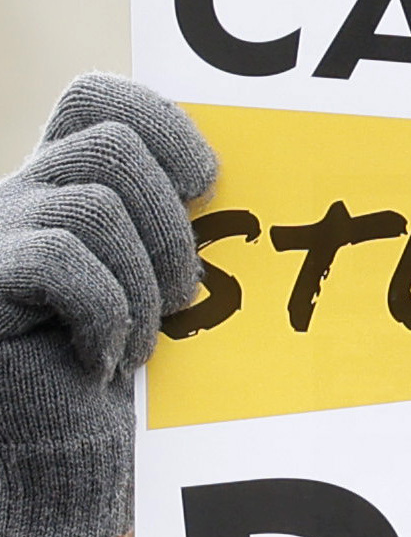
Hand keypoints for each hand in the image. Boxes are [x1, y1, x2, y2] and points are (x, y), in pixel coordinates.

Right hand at [0, 81, 213, 536]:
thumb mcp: (156, 277)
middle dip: (171, 222)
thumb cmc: (120, 356)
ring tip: (149, 335)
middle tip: (186, 293)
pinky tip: (108, 357)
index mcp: (65, 180)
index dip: (162, 120)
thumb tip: (261, 188)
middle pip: (111, 146)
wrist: (57, 440)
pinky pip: (60, 261)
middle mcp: (21, 193)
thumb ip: (178, 223)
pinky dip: (105, 312)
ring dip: (144, 279)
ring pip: (94, 206)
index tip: (204, 182)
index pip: (97, 96)